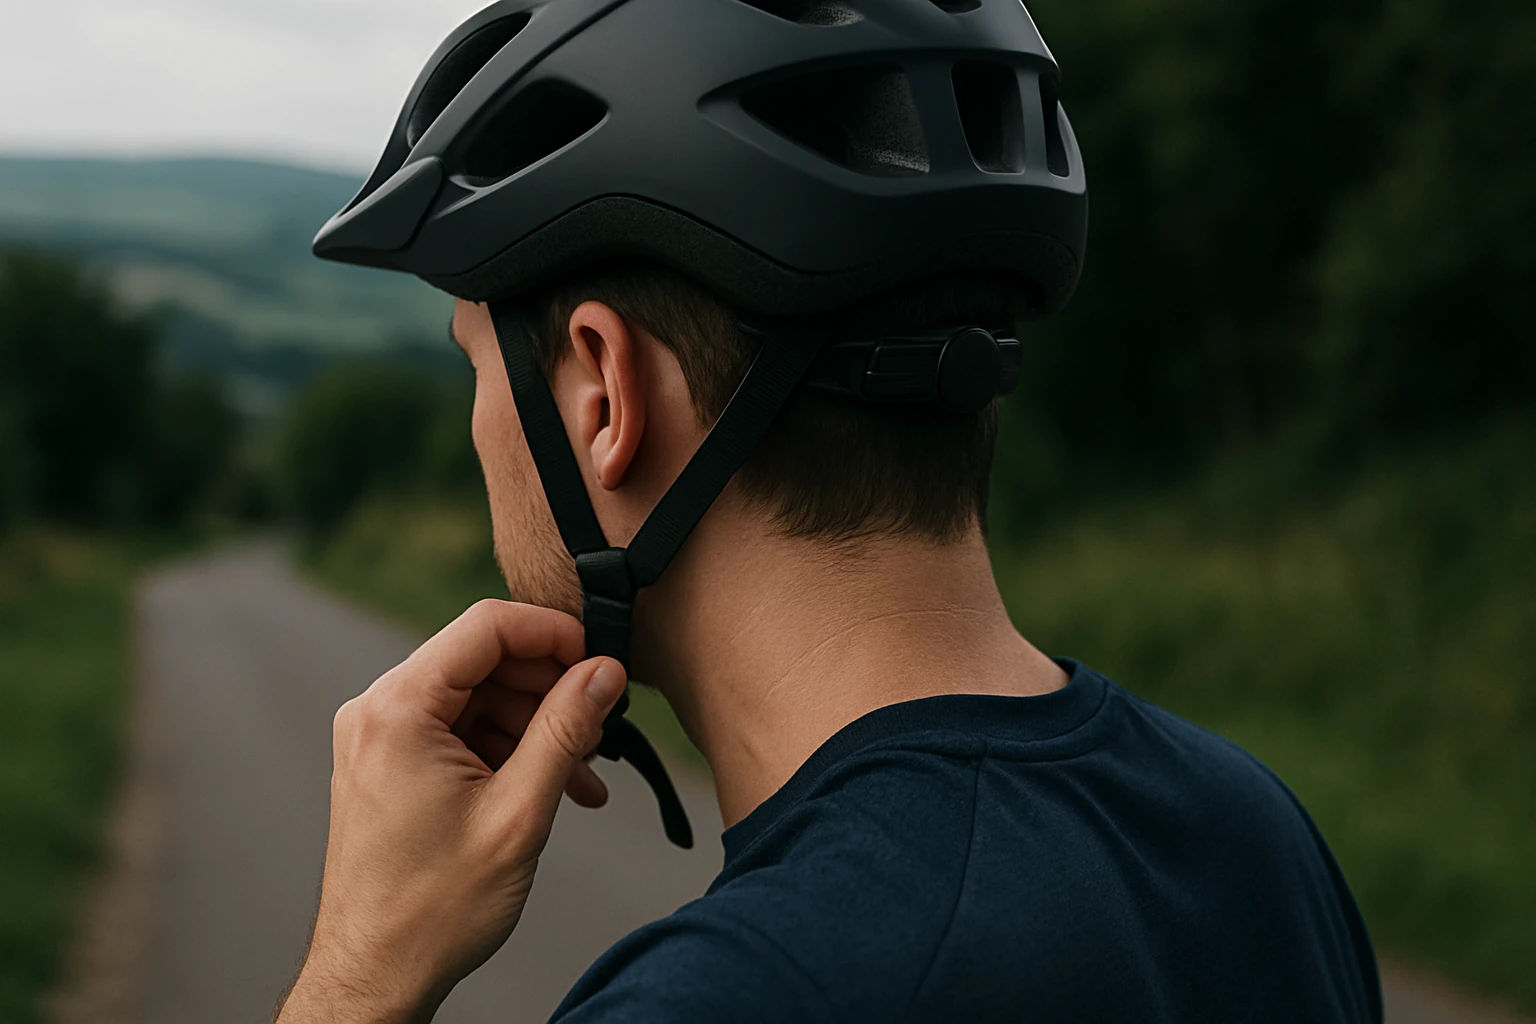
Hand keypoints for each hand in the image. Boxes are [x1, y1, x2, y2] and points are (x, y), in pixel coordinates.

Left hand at [275, 600, 628, 1023]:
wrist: (376, 974)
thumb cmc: (431, 910)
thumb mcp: (520, 812)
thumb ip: (566, 730)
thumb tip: (605, 673)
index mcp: (398, 710)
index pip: (486, 627)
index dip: (552, 634)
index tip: (599, 660)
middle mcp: (379, 711)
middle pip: (483, 659)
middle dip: (549, 687)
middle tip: (600, 721)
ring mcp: (381, 736)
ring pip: (478, 696)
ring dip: (536, 725)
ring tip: (583, 771)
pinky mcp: (390, 762)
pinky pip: (461, 729)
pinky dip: (508, 748)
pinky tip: (554, 785)